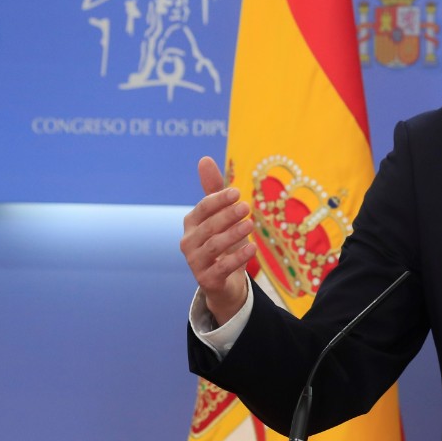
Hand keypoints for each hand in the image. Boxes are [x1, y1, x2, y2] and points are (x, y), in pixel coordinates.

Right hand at [180, 156, 256, 324]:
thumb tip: (204, 159)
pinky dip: (238, 258)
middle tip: (246, 207)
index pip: (202, 208)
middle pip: (208, 226)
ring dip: (233, 234)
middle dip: (227, 215)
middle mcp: (189, 242)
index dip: (218, 200)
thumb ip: (214, 190)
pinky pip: (222, 268)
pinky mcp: (207, 280)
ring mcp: (196, 262)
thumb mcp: (220, 216)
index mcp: (191, 224)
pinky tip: (253, 247)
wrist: (223, 282)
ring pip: (214, 246)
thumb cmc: (222, 242)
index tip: (237, 192)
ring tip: (250, 224)